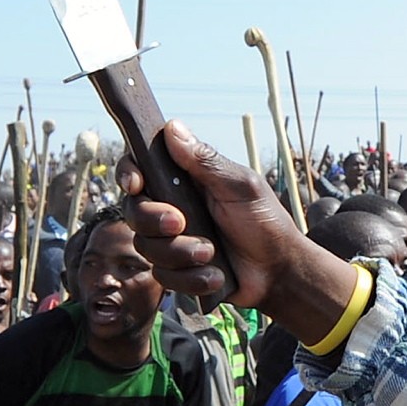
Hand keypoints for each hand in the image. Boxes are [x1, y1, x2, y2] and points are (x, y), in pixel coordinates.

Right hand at [125, 122, 353, 325]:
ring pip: (146, 247)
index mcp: (183, 181)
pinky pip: (164, 277)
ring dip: (180, 253)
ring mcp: (171, 242)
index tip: (136, 183)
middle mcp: (170, 209)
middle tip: (180, 223)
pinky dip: (191, 278)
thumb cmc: (264, 221)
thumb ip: (206, 161)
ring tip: (211, 254)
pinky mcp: (176, 272)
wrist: (278, 270)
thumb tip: (172, 127)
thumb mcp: (240, 185)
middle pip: (133, 211)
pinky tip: (216, 276)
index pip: (140, 168)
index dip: (128, 173)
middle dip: (152, 219)